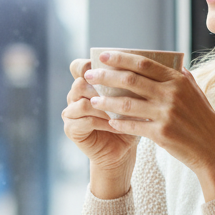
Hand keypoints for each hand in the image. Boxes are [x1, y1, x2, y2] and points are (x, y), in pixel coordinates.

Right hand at [63, 58, 138, 197]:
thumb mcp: (132, 99)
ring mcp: (70, 111)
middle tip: (121, 93)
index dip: (89, 65)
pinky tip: (116, 125)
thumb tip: (145, 64)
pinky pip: (85, 120)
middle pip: (80, 82)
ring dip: (103, 106)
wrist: (122, 149)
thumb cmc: (129, 120)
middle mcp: (74, 95)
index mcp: (86, 83)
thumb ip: (130, 83)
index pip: (79, 66)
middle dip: (101, 87)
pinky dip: (102, 122)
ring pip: (82, 101)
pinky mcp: (71, 128)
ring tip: (120, 111)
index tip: (108, 67)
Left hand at [85, 51, 214, 200]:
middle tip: (89, 75)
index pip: (143, 63)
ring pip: (126, 103)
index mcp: (178, 80)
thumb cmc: (203, 120)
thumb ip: (182, 78)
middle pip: (130, 80)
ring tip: (93, 100)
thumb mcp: (196, 93)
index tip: (103, 56)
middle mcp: (171, 94)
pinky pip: (132, 126)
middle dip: (106, 76)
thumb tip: (170, 63)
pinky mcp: (161, 134)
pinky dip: (119, 123)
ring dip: (106, 101)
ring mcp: (166, 114)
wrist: (214, 149)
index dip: (121, 58)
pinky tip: (109, 122)